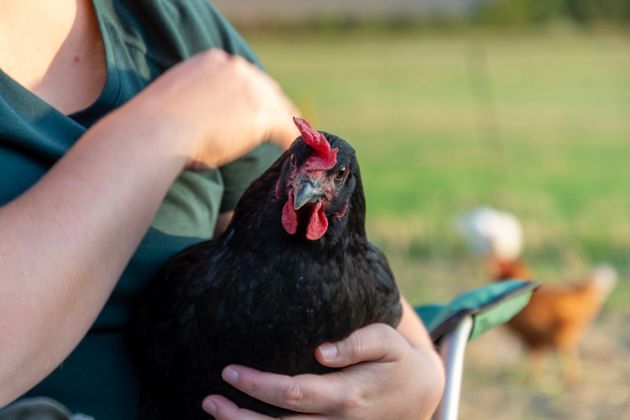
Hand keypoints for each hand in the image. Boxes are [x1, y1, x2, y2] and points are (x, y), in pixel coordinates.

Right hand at [116, 49, 299, 167]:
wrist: (156, 132)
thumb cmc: (156, 127)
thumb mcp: (178, 102)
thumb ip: (198, 102)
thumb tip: (204, 121)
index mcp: (212, 61)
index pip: (244, 79)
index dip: (252, 96)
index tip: (255, 110)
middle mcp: (235, 68)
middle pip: (266, 89)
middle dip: (272, 108)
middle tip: (280, 126)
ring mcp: (251, 89)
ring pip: (278, 106)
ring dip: (283, 124)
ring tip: (288, 140)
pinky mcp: (261, 113)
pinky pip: (285, 125)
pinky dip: (290, 137)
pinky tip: (292, 148)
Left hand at [201, 324, 443, 418]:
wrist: (421, 394)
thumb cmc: (397, 360)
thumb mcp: (387, 341)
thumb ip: (358, 343)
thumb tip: (321, 350)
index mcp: (349, 396)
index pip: (295, 394)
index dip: (259, 386)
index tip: (230, 371)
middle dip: (240, 417)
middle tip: (209, 399)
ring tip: (215, 412)